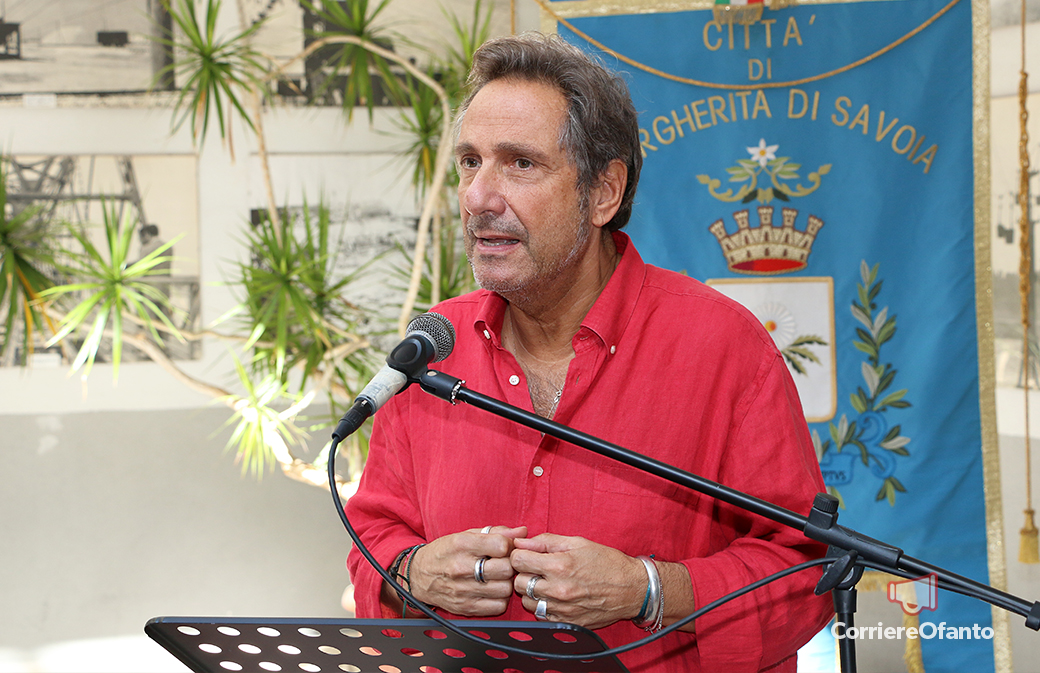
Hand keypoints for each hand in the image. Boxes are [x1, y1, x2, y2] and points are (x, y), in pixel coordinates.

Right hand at [407, 525, 526, 616]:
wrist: (418, 576)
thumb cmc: (445, 552)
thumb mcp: (466, 535)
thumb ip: (496, 532)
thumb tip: (522, 531)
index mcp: (461, 545)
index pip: (500, 545)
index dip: (509, 546)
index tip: (505, 548)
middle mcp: (461, 567)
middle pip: (506, 568)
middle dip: (510, 565)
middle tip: (505, 563)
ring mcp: (463, 590)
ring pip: (505, 589)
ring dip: (507, 583)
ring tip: (499, 577)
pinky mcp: (465, 607)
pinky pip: (498, 606)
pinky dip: (500, 599)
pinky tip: (493, 591)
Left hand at [510, 534, 645, 629]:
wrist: (632, 589)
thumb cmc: (606, 562)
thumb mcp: (578, 542)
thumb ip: (546, 541)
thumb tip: (521, 542)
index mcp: (559, 565)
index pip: (518, 560)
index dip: (520, 554)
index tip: (528, 554)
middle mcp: (558, 590)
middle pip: (518, 582)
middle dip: (524, 573)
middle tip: (537, 569)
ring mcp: (562, 609)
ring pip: (527, 602)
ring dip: (532, 592)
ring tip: (547, 583)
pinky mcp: (567, 623)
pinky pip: (541, 616)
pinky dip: (543, 606)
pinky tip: (555, 597)